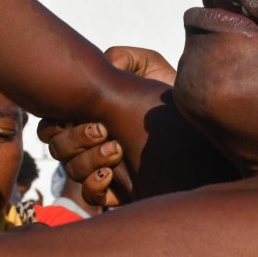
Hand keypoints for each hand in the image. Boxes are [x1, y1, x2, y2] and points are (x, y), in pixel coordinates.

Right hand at [36, 46, 174, 205]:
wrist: (203, 131)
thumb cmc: (176, 97)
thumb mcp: (152, 68)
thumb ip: (122, 59)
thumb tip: (98, 71)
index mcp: (93, 115)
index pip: (54, 122)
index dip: (55, 120)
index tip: (82, 112)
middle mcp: (94, 143)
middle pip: (58, 147)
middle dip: (74, 138)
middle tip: (104, 129)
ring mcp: (105, 168)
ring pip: (72, 170)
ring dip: (88, 160)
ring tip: (118, 150)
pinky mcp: (119, 192)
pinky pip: (90, 196)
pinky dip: (94, 185)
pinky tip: (111, 174)